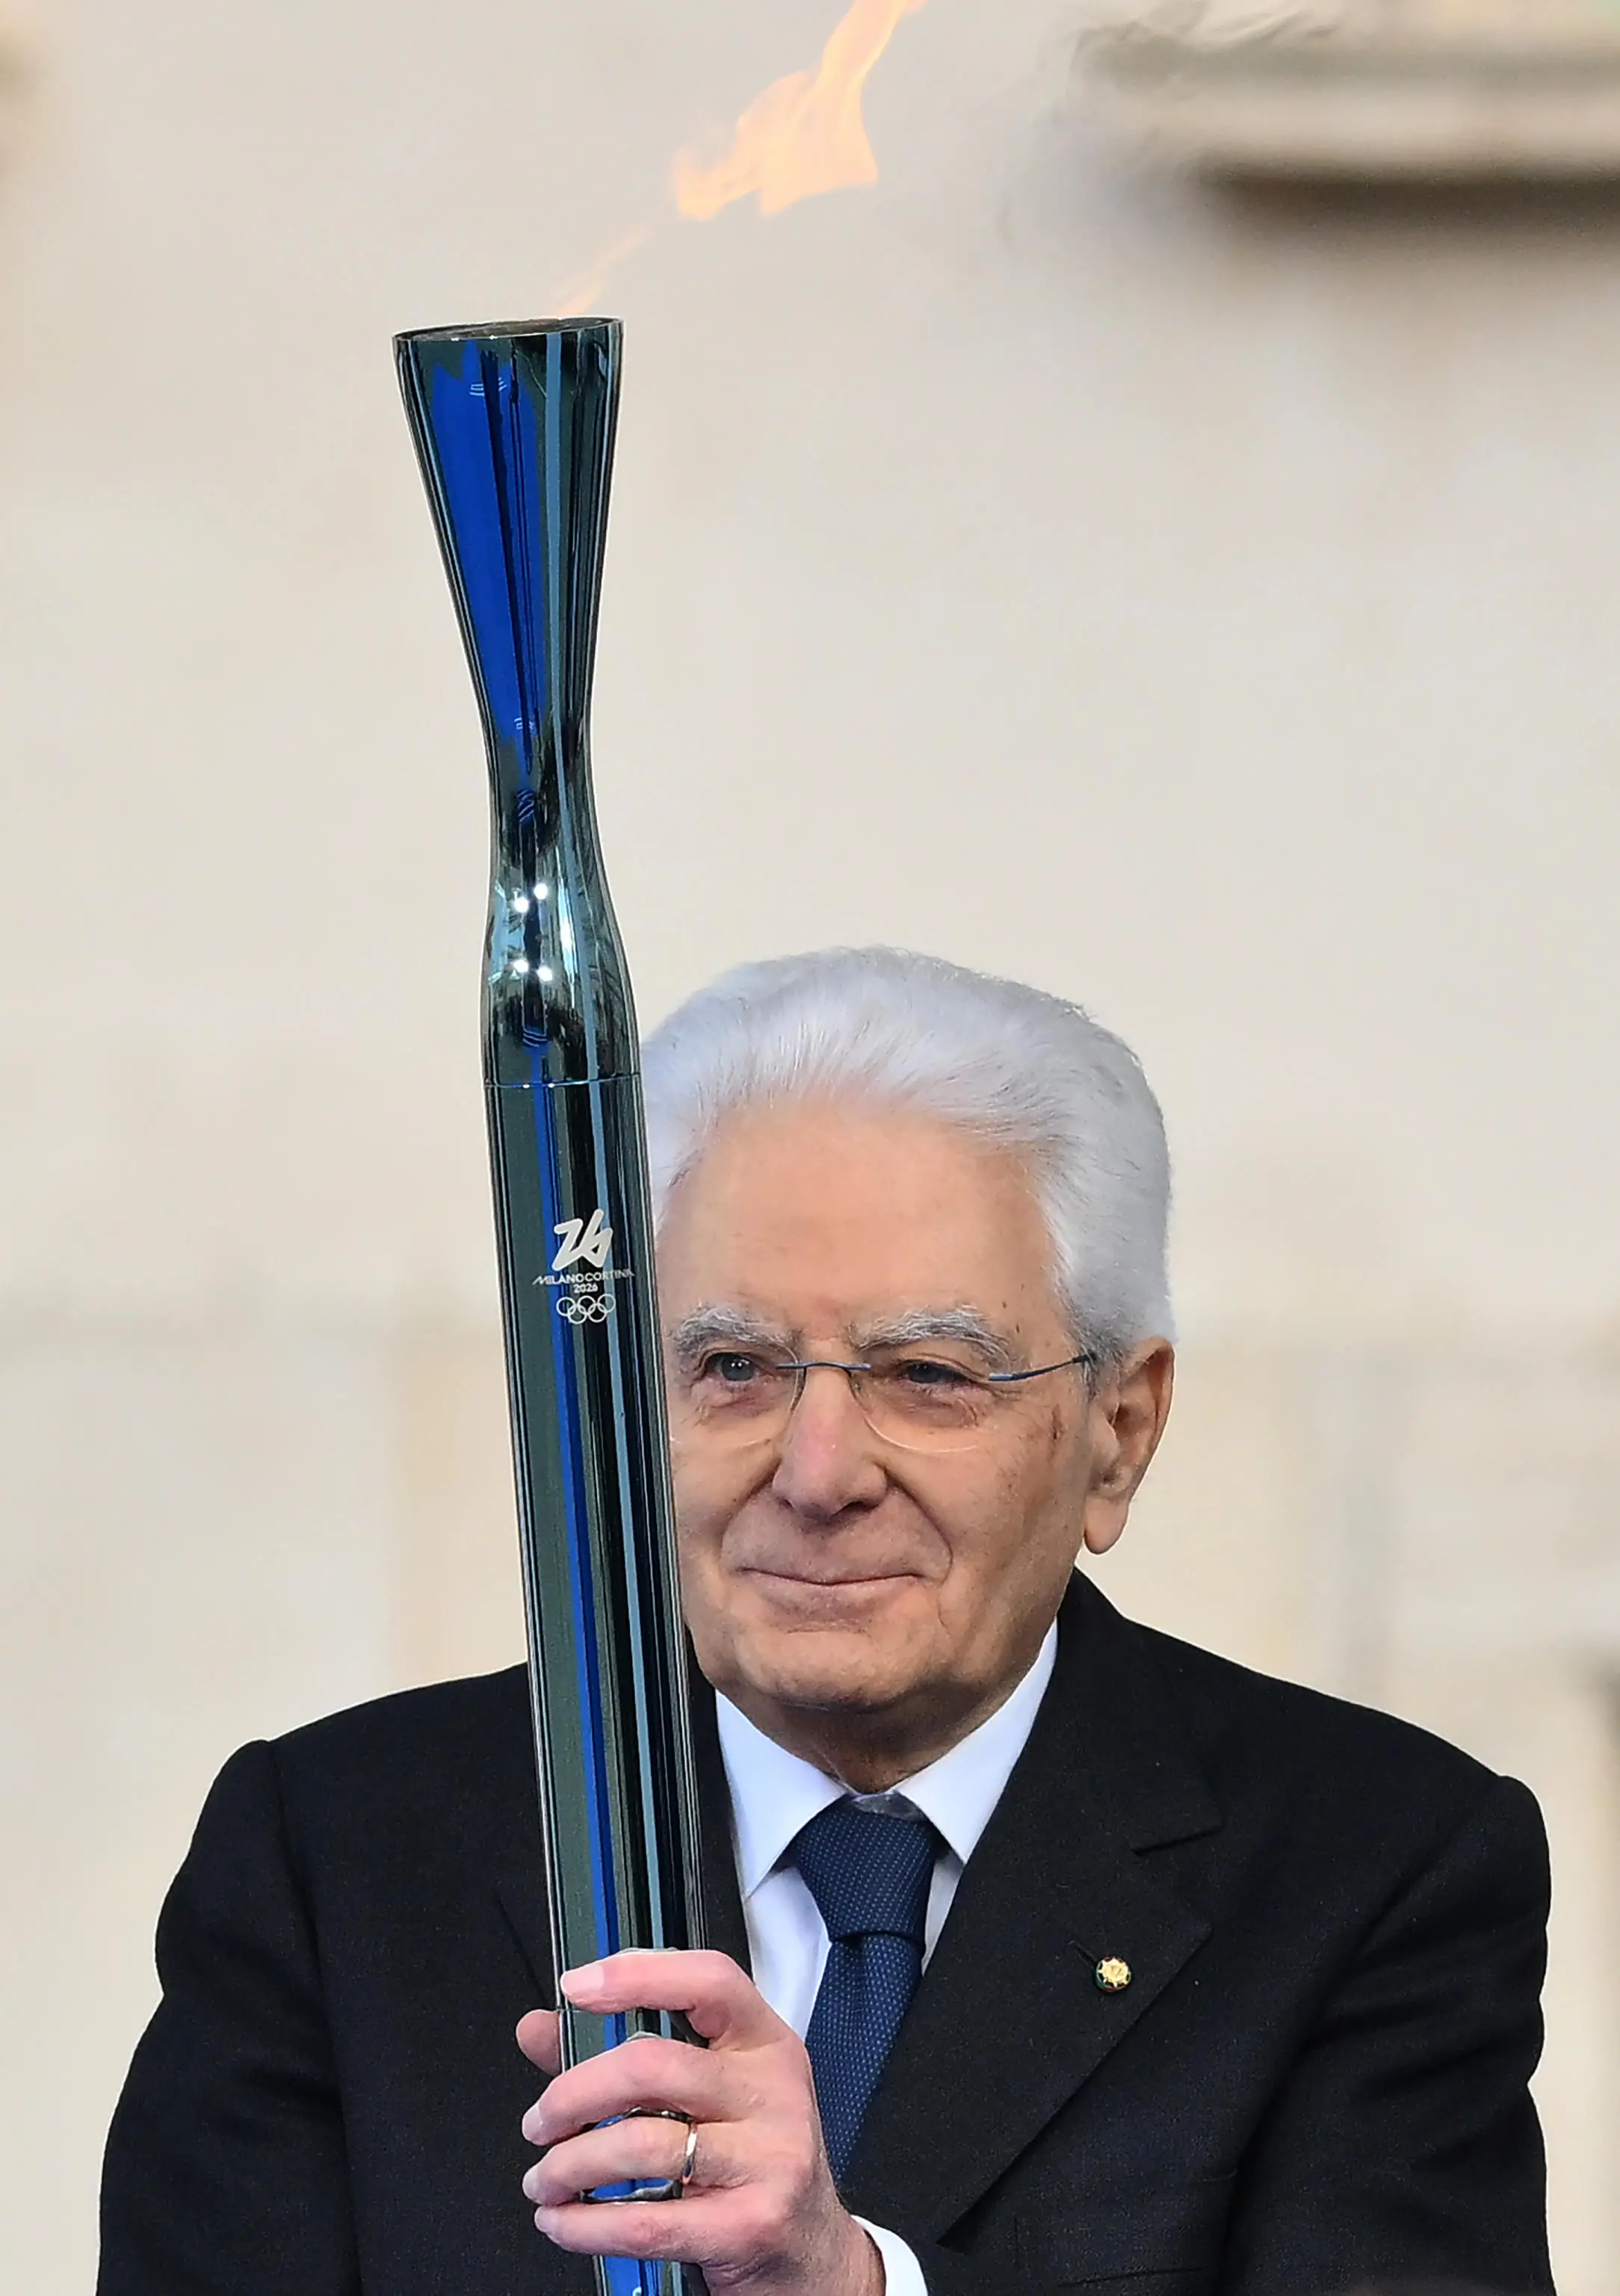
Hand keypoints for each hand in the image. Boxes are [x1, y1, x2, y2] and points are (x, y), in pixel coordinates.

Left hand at [517, 1949, 882, 2295]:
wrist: (813, 2256)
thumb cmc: (756, 2164)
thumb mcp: (710, 2097)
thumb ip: (623, 2055)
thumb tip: (540, 2030)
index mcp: (763, 2044)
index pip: (708, 1981)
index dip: (638, 1975)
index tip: (578, 1987)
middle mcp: (771, 2093)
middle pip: (654, 2067)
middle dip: (574, 2094)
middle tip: (542, 2120)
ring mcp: (768, 2160)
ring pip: (641, 2145)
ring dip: (569, 2165)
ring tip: (546, 2178)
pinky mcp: (749, 2225)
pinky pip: (646, 2222)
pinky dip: (586, 2225)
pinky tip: (562, 2221)